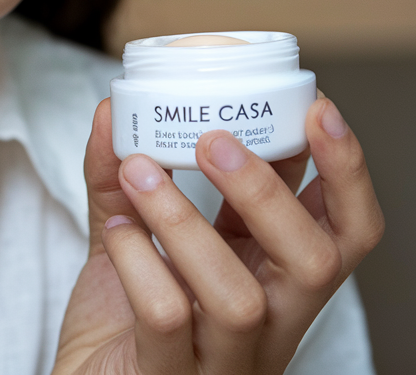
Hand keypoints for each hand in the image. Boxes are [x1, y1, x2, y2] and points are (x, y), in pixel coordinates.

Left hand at [54, 97, 383, 374]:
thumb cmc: (119, 318)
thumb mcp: (130, 235)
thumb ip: (121, 176)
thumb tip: (112, 110)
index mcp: (269, 279)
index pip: (341, 231)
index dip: (344, 171)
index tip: (316, 108)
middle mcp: (265, 323)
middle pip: (315, 263)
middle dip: (269, 191)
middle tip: (213, 139)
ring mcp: (222, 360)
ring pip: (240, 296)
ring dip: (186, 220)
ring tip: (140, 170)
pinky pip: (169, 318)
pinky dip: (139, 260)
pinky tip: (117, 228)